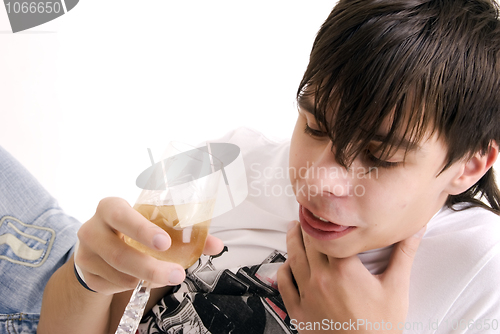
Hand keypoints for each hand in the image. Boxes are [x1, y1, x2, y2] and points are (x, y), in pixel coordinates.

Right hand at [75, 197, 223, 294]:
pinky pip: (112, 285)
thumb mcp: (153, 225)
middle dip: (150, 267)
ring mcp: (85, 253)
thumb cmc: (133, 230)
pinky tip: (139, 279)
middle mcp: (92, 228)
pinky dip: (131, 285)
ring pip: (118, 272)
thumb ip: (185, 234)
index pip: (121, 215)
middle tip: (177, 274)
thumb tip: (217, 245)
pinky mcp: (85, 273)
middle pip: (118, 252)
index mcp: (110, 207)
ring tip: (165, 277)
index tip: (165, 243)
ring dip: (145, 278)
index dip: (142, 229)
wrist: (100, 247)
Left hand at [277, 222, 424, 332]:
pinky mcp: (298, 311)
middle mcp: (321, 279)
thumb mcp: (396, 288)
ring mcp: (307, 295)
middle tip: (306, 213)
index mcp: (343, 270)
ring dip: (291, 240)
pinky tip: (287, 263)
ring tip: (293, 228)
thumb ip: (404, 255)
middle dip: (307, 225)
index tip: (322, 208)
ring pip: (293, 258)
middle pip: (307, 242)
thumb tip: (415, 231)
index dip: (324, 218)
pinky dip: (284, 269)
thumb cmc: (380, 328)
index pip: (327, 233)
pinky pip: (284, 284)